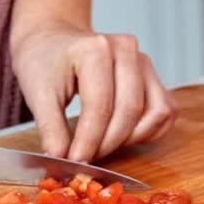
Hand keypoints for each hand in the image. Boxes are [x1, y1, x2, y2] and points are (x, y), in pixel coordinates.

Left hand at [10, 21, 176, 161]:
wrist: (53, 41)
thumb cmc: (44, 62)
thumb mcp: (37, 95)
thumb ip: (50, 129)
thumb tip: (61, 160)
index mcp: (95, 49)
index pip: (100, 105)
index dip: (89, 141)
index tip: (75, 162)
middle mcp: (126, 50)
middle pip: (130, 111)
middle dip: (108, 143)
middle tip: (86, 159)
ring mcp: (144, 62)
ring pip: (154, 113)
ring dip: (131, 138)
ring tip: (102, 145)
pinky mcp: (153, 77)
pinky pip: (165, 112)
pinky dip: (148, 131)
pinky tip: (123, 137)